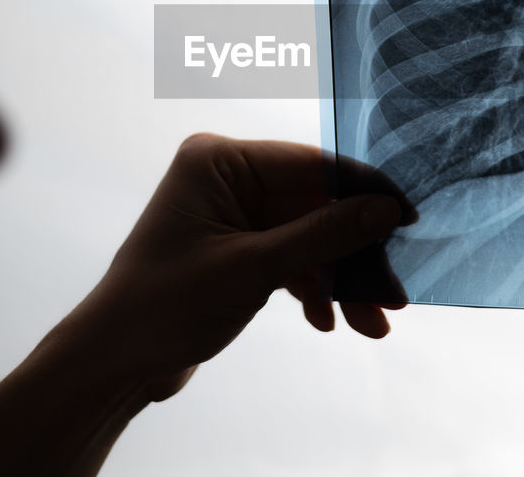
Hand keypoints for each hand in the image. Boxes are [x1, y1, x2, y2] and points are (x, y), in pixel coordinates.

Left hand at [87, 133, 416, 398]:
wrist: (115, 363)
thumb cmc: (164, 305)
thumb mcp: (254, 269)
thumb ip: (324, 236)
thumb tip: (385, 211)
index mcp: (219, 160)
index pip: (311, 164)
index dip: (364, 192)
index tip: (408, 219)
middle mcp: (226, 178)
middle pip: (315, 206)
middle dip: (354, 254)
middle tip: (392, 294)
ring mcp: (232, 215)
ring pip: (309, 238)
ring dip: (340, 280)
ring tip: (372, 322)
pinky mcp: (236, 250)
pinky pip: (291, 260)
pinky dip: (313, 289)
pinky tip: (329, 322)